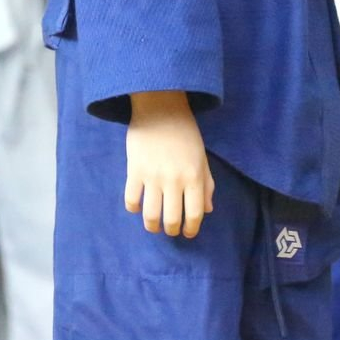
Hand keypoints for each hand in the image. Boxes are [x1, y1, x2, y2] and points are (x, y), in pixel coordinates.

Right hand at [125, 91, 213, 237]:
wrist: (160, 106)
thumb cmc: (185, 132)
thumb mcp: (201, 156)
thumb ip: (206, 184)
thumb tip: (207, 210)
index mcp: (194, 177)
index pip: (194, 213)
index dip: (191, 229)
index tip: (187, 233)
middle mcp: (174, 180)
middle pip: (172, 219)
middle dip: (171, 229)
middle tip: (170, 229)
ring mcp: (153, 176)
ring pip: (150, 215)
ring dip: (152, 225)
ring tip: (153, 224)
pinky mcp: (134, 170)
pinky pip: (131, 199)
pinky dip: (133, 208)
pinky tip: (137, 206)